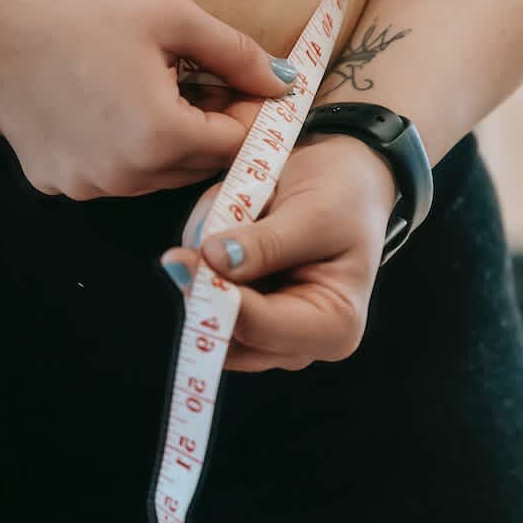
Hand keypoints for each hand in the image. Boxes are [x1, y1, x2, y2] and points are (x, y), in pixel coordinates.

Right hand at [0, 0, 296, 199]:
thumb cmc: (79, 6)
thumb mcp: (171, 16)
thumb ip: (237, 54)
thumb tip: (284, 83)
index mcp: (160, 138)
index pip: (235, 145)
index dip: (247, 112)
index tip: (240, 80)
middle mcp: (123, 177)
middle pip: (195, 166)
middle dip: (207, 127)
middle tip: (192, 76)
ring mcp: (83, 185)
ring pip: (152, 174)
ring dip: (164, 140)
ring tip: (145, 85)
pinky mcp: (52, 181)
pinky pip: (107, 173)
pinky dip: (117, 147)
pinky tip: (100, 102)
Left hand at [160, 132, 397, 370]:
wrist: (344, 179)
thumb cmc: (344, 197)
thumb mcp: (314, 214)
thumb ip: (265, 243)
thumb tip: (212, 260)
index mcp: (334, 326)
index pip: (261, 329)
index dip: (216, 297)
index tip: (178, 260)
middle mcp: (299, 343)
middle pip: (227, 338)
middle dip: (203, 287)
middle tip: (186, 247)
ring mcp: (268, 332)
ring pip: (206, 318)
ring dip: (200, 271)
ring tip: (226, 222)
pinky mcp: (243, 312)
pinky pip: (202, 296)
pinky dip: (201, 264)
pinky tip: (225, 229)